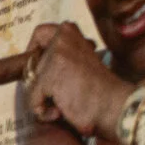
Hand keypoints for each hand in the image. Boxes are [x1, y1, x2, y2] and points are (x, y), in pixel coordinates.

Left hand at [25, 22, 130, 143]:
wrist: (116, 107)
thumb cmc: (97, 91)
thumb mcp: (77, 63)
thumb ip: (58, 57)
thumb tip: (29, 63)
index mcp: (70, 32)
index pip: (40, 32)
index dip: (33, 51)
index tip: (38, 64)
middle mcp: (63, 37)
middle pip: (29, 63)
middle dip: (38, 82)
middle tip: (62, 90)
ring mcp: (57, 56)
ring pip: (30, 84)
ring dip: (44, 99)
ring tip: (67, 101)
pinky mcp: (51, 76)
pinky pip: (33, 100)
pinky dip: (44, 111)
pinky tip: (63, 110)